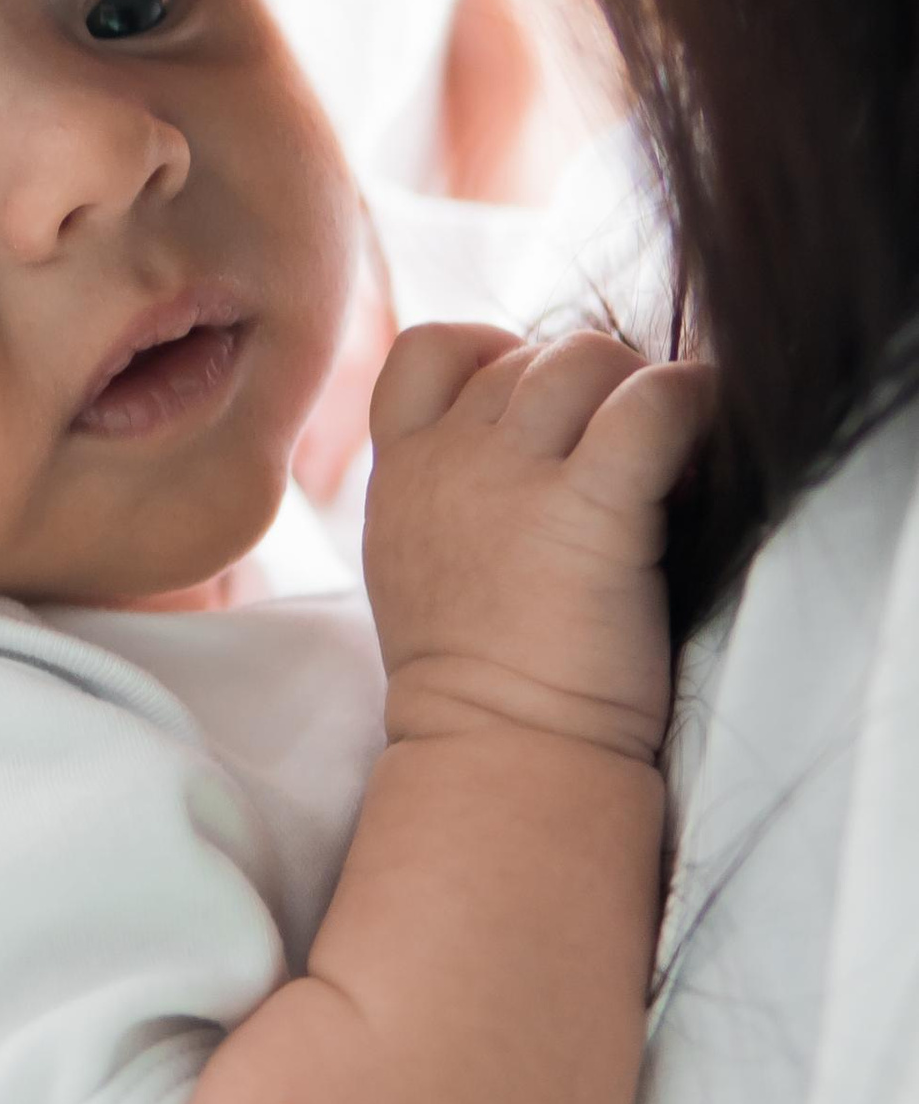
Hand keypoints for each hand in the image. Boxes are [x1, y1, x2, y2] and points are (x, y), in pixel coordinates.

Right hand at [366, 323, 713, 765]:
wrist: (497, 754)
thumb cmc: (479, 680)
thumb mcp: (419, 562)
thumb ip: (452, 488)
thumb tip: (540, 436)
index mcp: (399, 472)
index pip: (430, 348)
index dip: (494, 351)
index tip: (541, 402)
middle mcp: (447, 459)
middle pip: (528, 353)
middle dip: (588, 380)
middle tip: (632, 441)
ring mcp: (508, 479)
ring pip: (582, 358)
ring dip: (634, 383)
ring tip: (668, 440)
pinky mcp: (587, 510)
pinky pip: (648, 405)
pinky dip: (688, 398)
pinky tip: (703, 424)